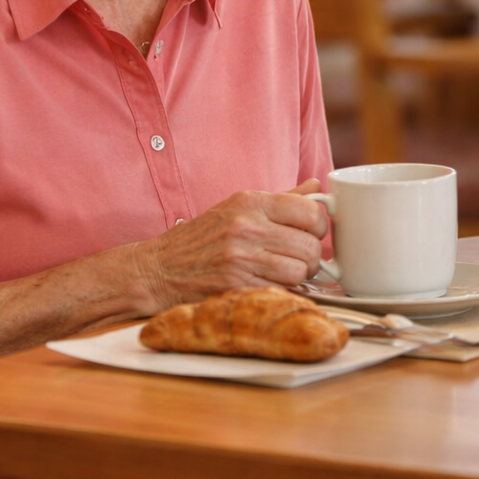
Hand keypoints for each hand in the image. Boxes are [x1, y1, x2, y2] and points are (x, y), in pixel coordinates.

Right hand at [132, 179, 329, 310]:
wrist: (160, 268)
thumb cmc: (202, 237)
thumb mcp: (238, 206)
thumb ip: (282, 198)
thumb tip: (316, 187)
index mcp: (250, 202)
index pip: (309, 210)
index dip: (318, 226)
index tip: (311, 234)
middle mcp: (247, 227)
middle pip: (309, 245)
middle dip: (311, 257)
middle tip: (299, 260)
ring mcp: (241, 258)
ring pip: (299, 271)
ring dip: (299, 277)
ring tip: (285, 274)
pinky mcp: (236, 285)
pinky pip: (280, 291)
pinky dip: (282, 291)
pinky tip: (269, 285)